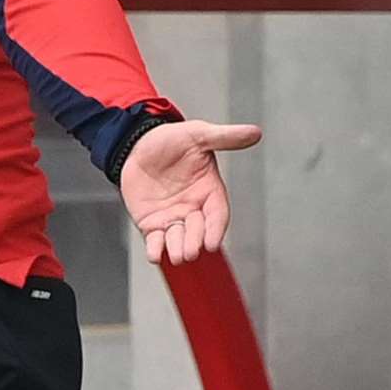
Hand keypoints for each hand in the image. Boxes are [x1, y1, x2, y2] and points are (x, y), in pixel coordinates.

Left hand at [119, 119, 261, 264]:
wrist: (136, 143)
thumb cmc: (170, 140)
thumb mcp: (198, 134)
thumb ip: (224, 137)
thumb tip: (254, 133)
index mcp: (209, 191)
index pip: (217, 214)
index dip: (215, 228)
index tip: (212, 242)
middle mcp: (193, 208)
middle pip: (198, 231)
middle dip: (195, 242)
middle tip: (191, 251)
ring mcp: (172, 217)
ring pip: (178, 239)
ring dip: (177, 249)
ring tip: (177, 256)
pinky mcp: (152, 223)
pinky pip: (155, 240)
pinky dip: (155, 249)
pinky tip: (155, 255)